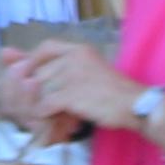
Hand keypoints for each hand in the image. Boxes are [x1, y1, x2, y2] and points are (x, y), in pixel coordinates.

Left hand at [0, 40, 129, 136]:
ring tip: (40, 112)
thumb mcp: (90, 71)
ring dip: (37, 102)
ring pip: (40, 88)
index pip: (45, 47)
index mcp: (79, 49)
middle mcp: (74, 57)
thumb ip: (64, 68)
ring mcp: (73, 74)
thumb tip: (30, 65)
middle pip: (39, 70)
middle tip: (33, 101)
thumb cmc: (113, 92)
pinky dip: (43, 112)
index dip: (33, 61)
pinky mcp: (73, 93)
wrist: (135, 104)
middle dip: (33, 88)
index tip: (29, 74)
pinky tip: (46, 117)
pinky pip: (46, 103)